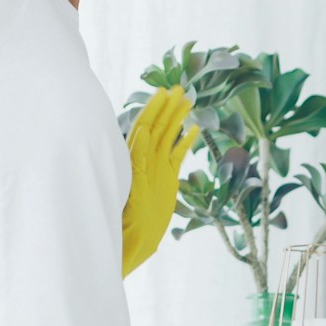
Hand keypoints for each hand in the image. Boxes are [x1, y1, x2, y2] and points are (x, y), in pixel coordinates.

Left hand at [122, 85, 197, 276]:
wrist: (138, 236)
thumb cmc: (130, 216)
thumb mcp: (134, 188)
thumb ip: (137, 160)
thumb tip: (141, 132)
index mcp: (136, 157)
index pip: (146, 126)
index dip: (154, 109)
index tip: (164, 92)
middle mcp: (147, 158)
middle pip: (159, 126)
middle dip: (168, 107)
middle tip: (181, 89)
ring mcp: (159, 165)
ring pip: (170, 135)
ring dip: (178, 118)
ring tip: (189, 101)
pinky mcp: (169, 175)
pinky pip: (179, 153)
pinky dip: (187, 140)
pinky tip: (196, 128)